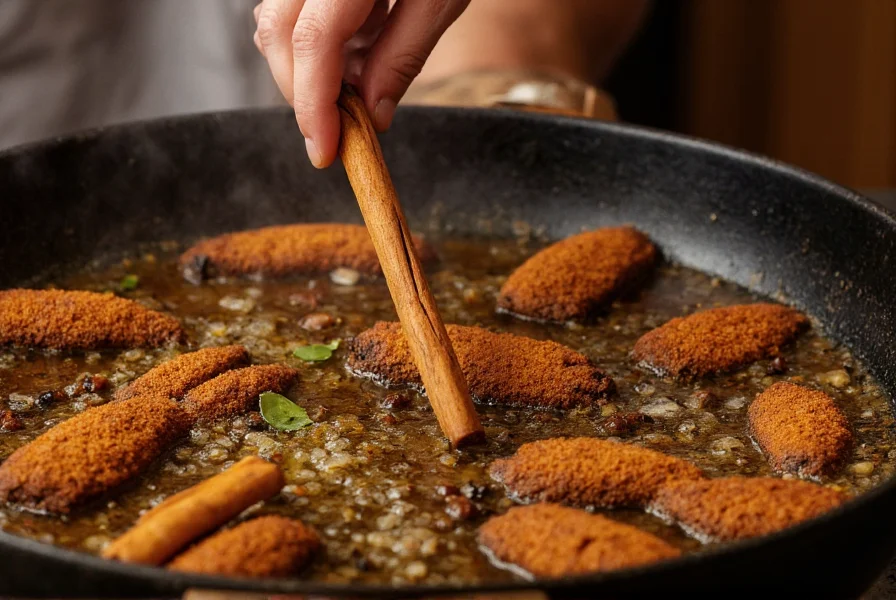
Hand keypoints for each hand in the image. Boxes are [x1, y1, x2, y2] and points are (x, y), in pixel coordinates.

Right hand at [253, 0, 470, 167]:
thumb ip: (403, 55)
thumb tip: (372, 113)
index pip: (312, 42)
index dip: (312, 105)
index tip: (324, 151)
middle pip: (277, 34)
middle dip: (301, 92)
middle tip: (336, 130)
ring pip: (273, 22)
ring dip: (304, 68)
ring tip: (353, 85)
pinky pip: (289, 7)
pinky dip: (312, 43)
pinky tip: (353, 50)